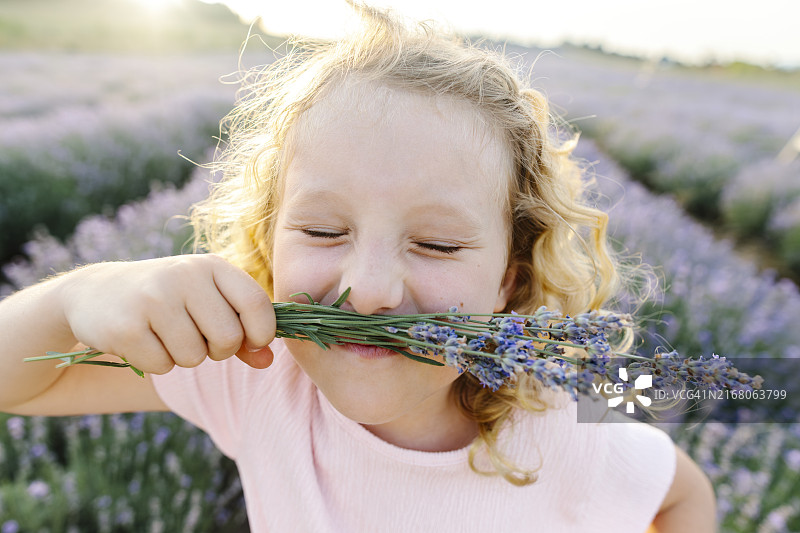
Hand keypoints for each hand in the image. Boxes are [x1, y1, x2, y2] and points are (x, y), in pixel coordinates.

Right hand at [58, 254, 275, 373]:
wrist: (95, 293)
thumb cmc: (168, 301)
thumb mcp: (206, 303)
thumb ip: (243, 331)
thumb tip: (267, 361)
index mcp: (211, 265)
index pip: (256, 303)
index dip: (261, 333)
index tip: (251, 342)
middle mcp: (184, 275)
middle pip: (228, 338)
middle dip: (218, 351)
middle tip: (197, 338)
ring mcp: (153, 298)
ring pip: (195, 356)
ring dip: (184, 357)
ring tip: (165, 334)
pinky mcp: (126, 326)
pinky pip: (163, 365)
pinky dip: (157, 362)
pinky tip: (142, 340)